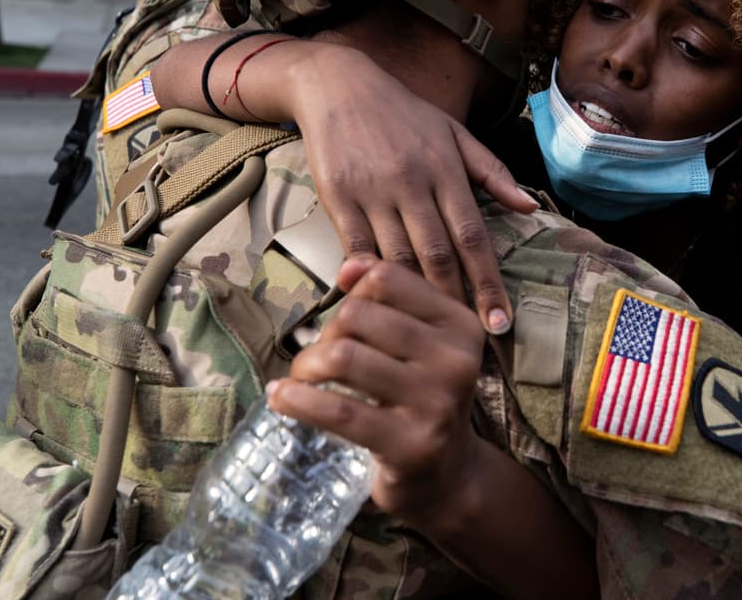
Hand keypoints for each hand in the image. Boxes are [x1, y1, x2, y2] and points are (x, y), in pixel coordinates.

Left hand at [268, 258, 486, 528]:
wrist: (449, 476)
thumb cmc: (422, 399)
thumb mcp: (420, 344)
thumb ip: (390, 299)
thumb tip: (349, 266)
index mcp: (460, 324)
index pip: (387, 280)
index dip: (351, 293)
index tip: (342, 320)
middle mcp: (456, 359)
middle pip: (360, 316)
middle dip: (325, 334)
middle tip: (316, 360)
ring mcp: (436, 403)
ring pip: (345, 357)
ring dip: (307, 365)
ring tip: (300, 379)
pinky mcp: (410, 444)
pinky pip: (339, 411)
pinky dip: (298, 401)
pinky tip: (281, 399)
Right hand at [285, 45, 537, 333]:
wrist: (339, 85)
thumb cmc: (403, 114)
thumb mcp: (455, 133)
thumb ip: (492, 172)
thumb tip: (531, 207)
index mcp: (446, 171)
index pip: (474, 237)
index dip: (489, 283)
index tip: (500, 322)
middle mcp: (413, 184)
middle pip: (438, 255)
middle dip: (456, 302)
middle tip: (469, 343)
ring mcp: (373, 192)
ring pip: (397, 258)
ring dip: (414, 298)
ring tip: (428, 335)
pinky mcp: (338, 197)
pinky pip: (355, 248)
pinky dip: (367, 279)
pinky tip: (378, 306)